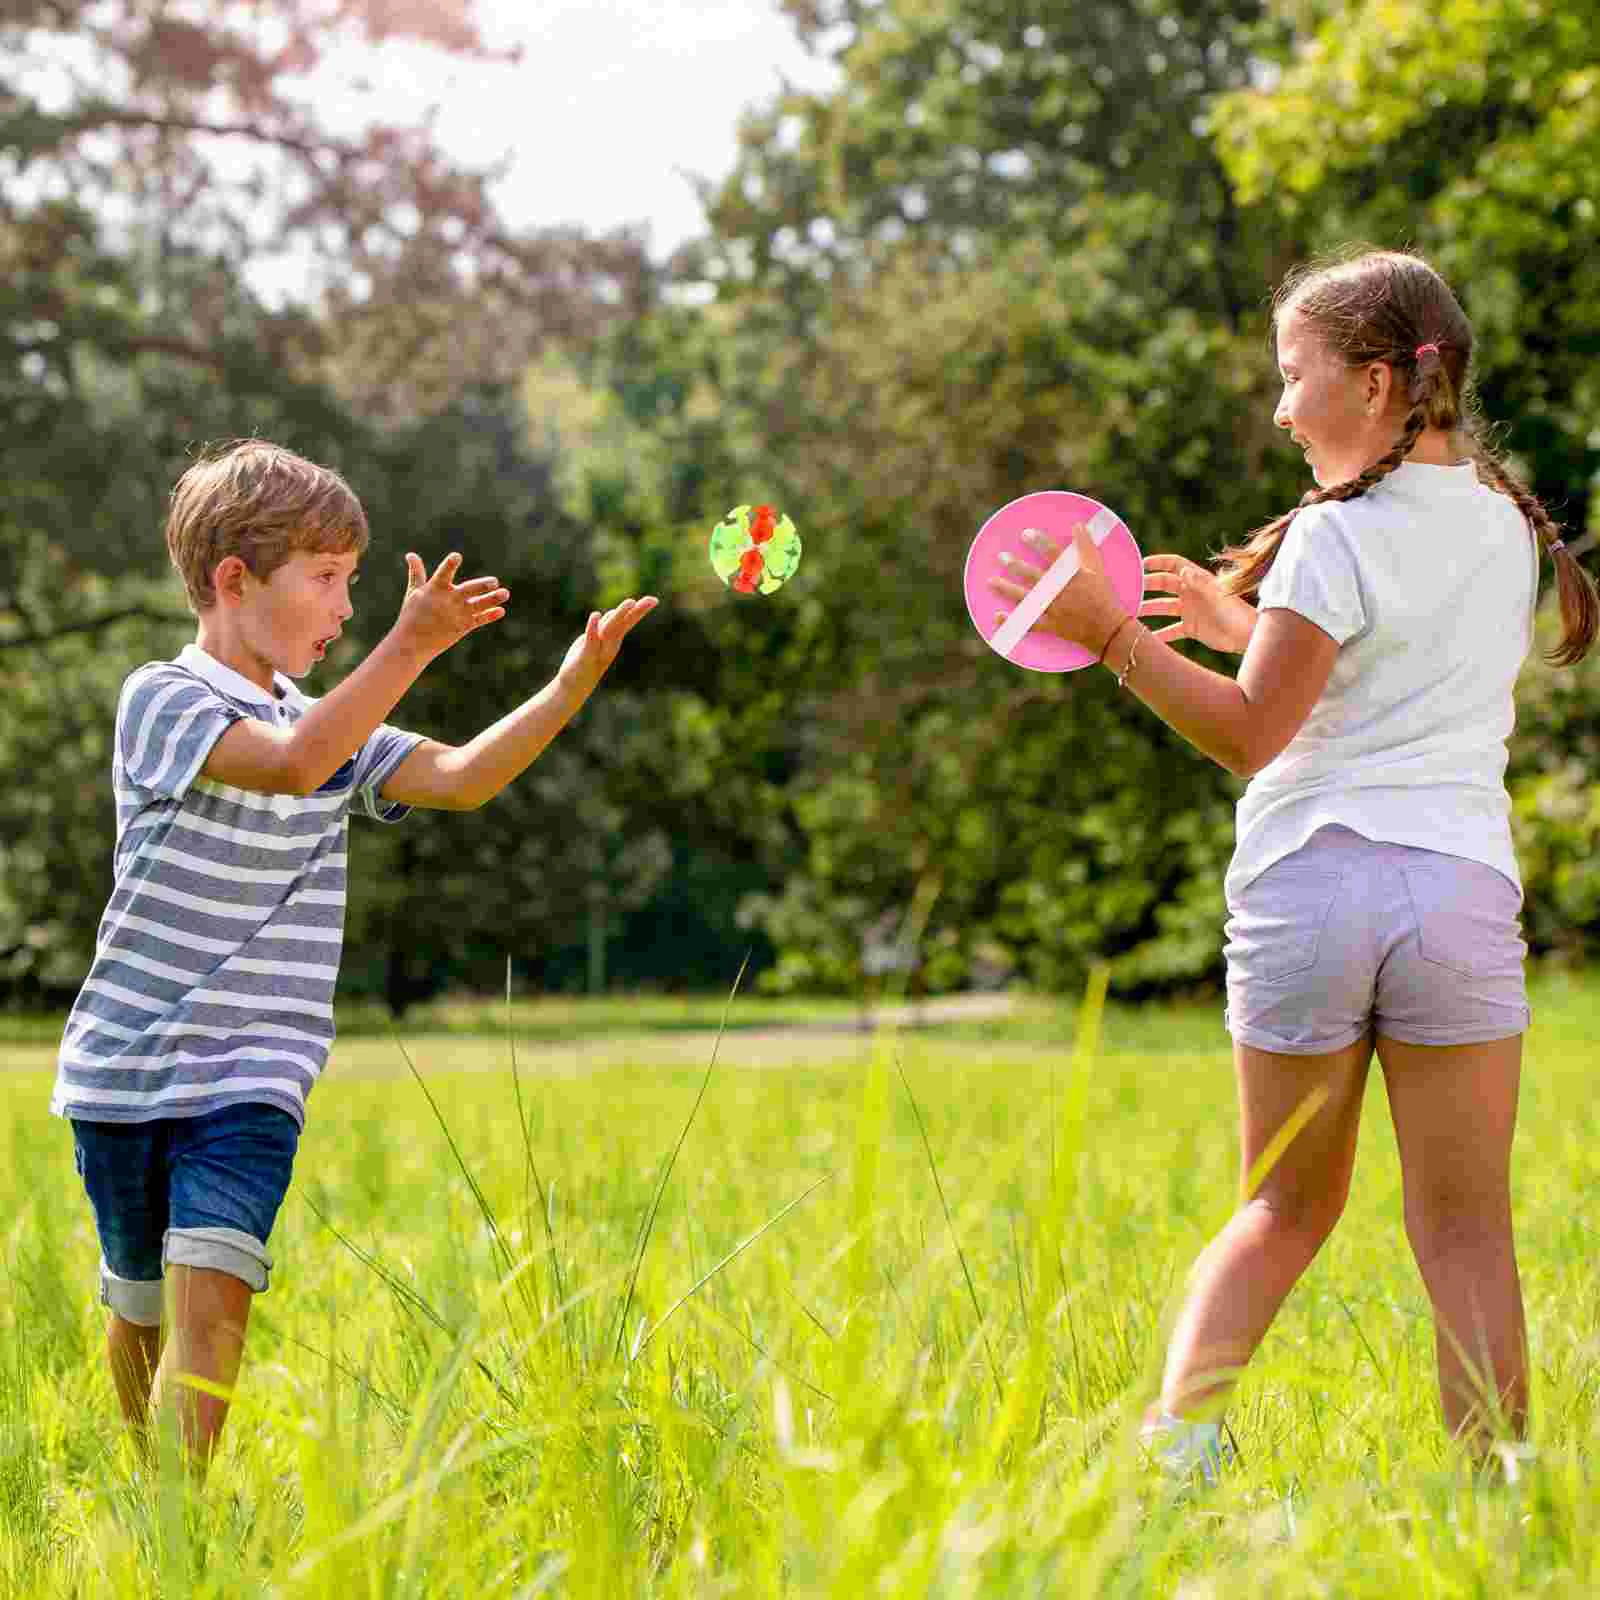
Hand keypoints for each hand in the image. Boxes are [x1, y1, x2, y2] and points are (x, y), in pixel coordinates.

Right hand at [394, 552, 508, 660]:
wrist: (412, 644)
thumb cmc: (412, 615)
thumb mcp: (413, 592)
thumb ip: (416, 573)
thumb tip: (411, 554)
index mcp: (434, 589)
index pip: (443, 574)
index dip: (450, 565)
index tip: (457, 556)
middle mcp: (448, 601)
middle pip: (467, 591)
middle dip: (481, 586)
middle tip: (494, 581)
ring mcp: (456, 614)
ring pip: (478, 605)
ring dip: (492, 599)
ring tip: (506, 593)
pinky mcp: (462, 627)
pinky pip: (479, 620)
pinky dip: (490, 616)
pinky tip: (501, 610)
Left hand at [557, 596, 659, 692]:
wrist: (575, 684)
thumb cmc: (588, 659)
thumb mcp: (598, 641)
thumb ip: (605, 627)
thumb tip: (614, 612)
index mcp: (615, 638)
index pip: (629, 621)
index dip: (640, 610)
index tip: (654, 600)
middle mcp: (611, 643)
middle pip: (623, 623)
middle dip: (635, 611)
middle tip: (649, 601)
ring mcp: (599, 649)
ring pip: (610, 629)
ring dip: (619, 615)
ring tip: (630, 602)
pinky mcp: (586, 655)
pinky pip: (591, 639)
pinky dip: (593, 627)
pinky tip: (595, 615)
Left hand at [986, 524, 1128, 654]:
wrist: (1108, 628)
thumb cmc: (1103, 595)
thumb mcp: (1098, 568)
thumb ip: (1086, 546)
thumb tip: (1078, 525)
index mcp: (1071, 575)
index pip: (1052, 553)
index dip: (1039, 542)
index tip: (1025, 534)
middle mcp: (1059, 591)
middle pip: (1032, 575)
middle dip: (1014, 565)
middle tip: (1001, 557)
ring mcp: (1053, 609)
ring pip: (1025, 598)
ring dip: (1006, 589)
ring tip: (990, 581)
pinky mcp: (1051, 626)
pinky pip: (1029, 624)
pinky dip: (1013, 622)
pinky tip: (997, 616)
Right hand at [1140, 555, 1256, 652]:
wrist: (1247, 635)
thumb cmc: (1235, 612)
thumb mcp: (1216, 595)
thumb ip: (1200, 583)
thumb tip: (1183, 570)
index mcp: (1198, 580)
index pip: (1174, 565)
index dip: (1158, 563)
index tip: (1141, 564)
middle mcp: (1191, 593)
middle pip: (1164, 585)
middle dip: (1147, 586)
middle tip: (1130, 591)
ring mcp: (1190, 611)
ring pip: (1163, 608)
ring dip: (1149, 610)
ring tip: (1132, 614)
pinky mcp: (1191, 628)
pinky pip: (1170, 630)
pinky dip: (1159, 635)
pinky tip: (1146, 639)